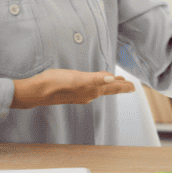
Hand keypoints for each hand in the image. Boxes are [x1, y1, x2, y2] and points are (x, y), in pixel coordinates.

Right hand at [11, 69, 134, 108]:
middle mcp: (88, 94)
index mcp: (92, 90)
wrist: (37, 91)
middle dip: (119, 87)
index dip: (124, 86)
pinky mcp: (71, 91)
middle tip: (129, 85)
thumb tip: (113, 80)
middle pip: (108, 90)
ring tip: (115, 82)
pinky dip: (97, 85)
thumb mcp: (78, 78)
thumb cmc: (56, 83)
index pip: (112, 88)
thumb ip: (96, 79)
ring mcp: (79, 94)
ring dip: (109, 86)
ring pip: (99, 89)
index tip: (134, 87)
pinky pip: (90, 88)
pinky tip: (93, 84)